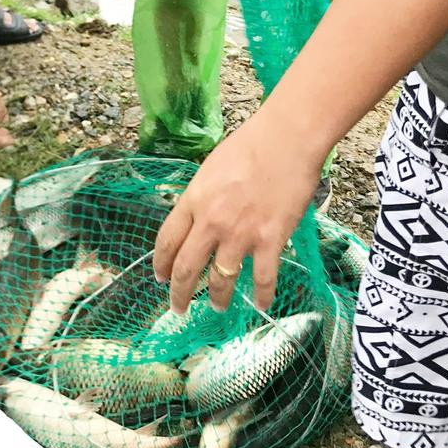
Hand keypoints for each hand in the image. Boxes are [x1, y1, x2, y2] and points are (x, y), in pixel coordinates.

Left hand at [153, 117, 321, 312]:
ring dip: (217, 298)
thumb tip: (198, 219)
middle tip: (178, 307)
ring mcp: (240, 234)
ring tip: (217, 306)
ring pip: (221, 280)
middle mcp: (211, 222)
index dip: (161, 264)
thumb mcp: (210, 168)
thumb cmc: (251, 145)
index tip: (160, 278)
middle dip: (179, 293)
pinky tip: (262, 305)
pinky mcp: (270, 240)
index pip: (167, 241)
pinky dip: (262, 296)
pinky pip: (263, 278)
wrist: (286, 139)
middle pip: (186, 268)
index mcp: (193, 200)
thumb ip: (201, 197)